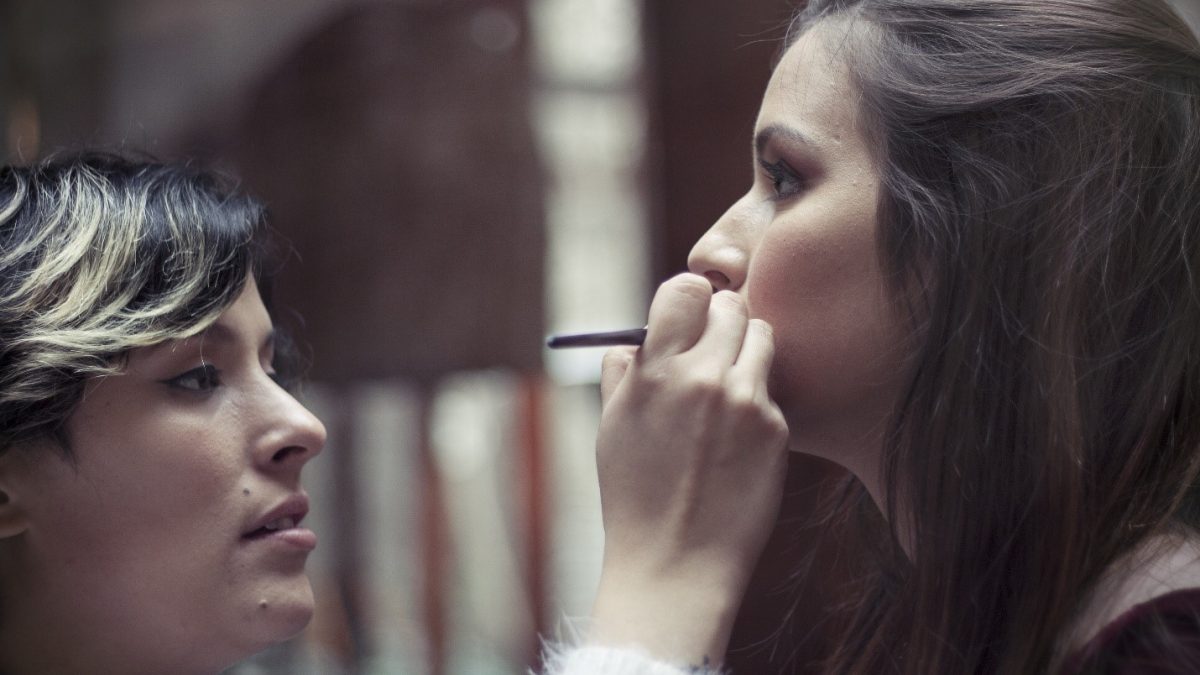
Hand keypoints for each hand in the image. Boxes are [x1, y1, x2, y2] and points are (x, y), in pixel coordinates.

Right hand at [588, 273, 789, 666]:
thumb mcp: (611, 429)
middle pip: (731, 306)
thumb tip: (633, 341)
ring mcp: (744, 401)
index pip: (685, 290)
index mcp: (654, 372)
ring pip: (762, 337)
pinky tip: (737, 438)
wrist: (675, 565)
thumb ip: (622, 374)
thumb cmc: (635, 498)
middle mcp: (702, 378)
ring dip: (746, 351)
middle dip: (721, 320)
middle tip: (713, 347)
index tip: (688, 315)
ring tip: (728, 388)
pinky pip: (771, 389)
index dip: (688, 298)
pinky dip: (757, 400)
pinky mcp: (775, 428)